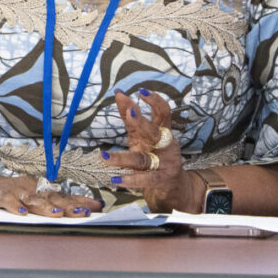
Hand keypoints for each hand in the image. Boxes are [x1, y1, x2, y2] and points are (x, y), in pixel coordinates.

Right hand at [0, 170, 103, 218]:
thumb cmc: (9, 192)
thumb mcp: (31, 194)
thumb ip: (50, 201)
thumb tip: (75, 208)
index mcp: (39, 189)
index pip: (64, 195)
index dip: (80, 200)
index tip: (97, 205)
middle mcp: (30, 189)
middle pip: (52, 197)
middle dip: (69, 204)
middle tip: (84, 211)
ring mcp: (15, 192)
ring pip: (33, 200)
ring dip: (46, 206)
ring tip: (58, 213)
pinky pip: (8, 201)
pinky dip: (16, 207)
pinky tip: (24, 213)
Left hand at [104, 90, 200, 213]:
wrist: (174, 188)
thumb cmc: (155, 157)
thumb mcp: (142, 137)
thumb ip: (131, 118)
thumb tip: (119, 94)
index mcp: (161, 133)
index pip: (163, 113)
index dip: (155, 101)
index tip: (141, 90)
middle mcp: (165, 146)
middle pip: (154, 132)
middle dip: (142, 123)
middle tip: (130, 113)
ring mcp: (164, 164)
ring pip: (142, 159)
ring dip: (122, 158)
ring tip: (103, 156)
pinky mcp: (161, 180)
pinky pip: (145, 179)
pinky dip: (130, 180)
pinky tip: (116, 180)